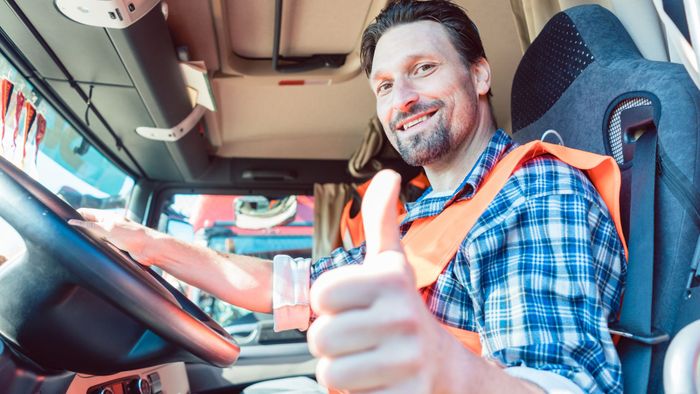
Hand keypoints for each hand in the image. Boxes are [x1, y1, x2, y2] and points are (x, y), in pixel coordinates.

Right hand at [68, 208, 156, 264]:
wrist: (150, 249)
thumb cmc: (132, 235)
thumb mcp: (107, 229)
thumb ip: (89, 226)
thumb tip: (71, 222)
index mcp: (107, 216)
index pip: (86, 213)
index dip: (74, 216)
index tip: (63, 221)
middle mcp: (110, 225)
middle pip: (89, 225)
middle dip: (80, 229)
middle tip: (67, 235)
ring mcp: (114, 236)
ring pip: (95, 237)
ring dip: (89, 240)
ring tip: (77, 245)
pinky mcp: (118, 247)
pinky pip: (103, 247)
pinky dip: (97, 248)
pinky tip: (91, 253)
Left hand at [308, 170, 452, 392]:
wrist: (447, 369)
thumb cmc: (406, 313)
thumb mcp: (393, 265)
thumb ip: (381, 222)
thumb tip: (387, 176)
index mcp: (390, 281)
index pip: (319, 295)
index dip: (328, 305)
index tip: (352, 306)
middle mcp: (402, 317)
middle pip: (320, 337)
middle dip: (334, 342)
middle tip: (361, 338)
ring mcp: (407, 360)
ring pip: (330, 373)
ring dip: (343, 371)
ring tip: (368, 360)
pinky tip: (381, 382)